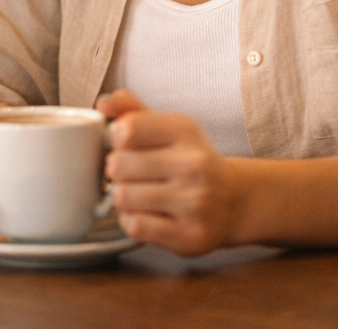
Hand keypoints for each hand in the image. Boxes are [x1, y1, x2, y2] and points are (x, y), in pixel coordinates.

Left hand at [96, 90, 245, 255]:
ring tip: (137, 194)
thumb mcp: (168, 129)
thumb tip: (104, 103)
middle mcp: (194, 164)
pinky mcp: (190, 235)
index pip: (127, 128)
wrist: (233, 201)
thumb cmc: (191, 161)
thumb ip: (133, 112)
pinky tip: (145, 214)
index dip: (115, 138)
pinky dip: (132, 221)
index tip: (124, 145)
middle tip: (128, 174)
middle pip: (119, 164)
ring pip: (123, 197)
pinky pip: (135, 226)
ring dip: (121, 198)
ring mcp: (195, 202)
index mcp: (185, 131)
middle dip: (114, 170)